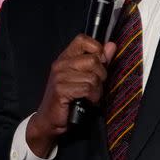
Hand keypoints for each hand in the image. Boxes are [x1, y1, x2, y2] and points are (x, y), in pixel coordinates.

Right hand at [26, 34, 116, 157]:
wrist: (48, 120)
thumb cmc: (67, 99)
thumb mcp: (84, 77)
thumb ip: (98, 60)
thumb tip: (111, 45)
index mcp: (65, 58)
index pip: (82, 39)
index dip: (96, 49)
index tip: (100, 63)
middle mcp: (61, 64)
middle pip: (93, 59)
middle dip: (101, 75)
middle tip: (95, 86)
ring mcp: (60, 77)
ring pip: (93, 77)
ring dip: (97, 90)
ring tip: (91, 96)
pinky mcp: (61, 90)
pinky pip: (87, 88)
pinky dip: (93, 97)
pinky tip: (88, 101)